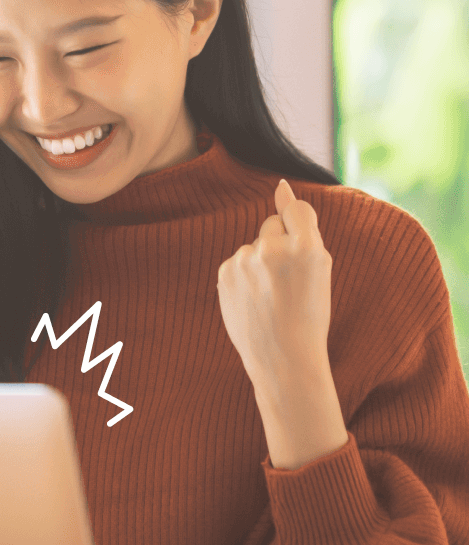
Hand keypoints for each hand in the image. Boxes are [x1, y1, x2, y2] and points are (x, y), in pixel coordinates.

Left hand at [217, 179, 346, 468]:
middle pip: (271, 224)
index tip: (292, 222)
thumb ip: (302, 229)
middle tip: (286, 278)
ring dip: (259, 261)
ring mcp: (245, 261)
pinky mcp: (225, 272)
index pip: (297, 209)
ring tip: (270, 296)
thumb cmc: (309, 315)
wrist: (283, 358)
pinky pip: (237, 262)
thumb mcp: (319, 271)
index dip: (296, 217)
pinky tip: (254, 300)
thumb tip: (280, 186)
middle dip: (278, 242)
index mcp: (308, 249)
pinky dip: (244, 275)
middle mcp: (274, 250)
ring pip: (253, 246)